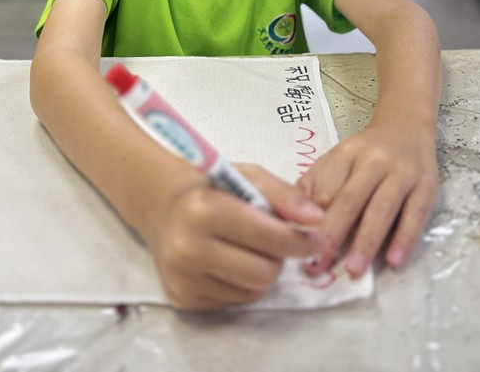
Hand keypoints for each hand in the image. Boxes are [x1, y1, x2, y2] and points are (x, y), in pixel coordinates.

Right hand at [138, 164, 326, 311]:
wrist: (163, 209)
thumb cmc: (211, 190)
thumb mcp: (247, 177)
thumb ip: (284, 194)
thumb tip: (316, 218)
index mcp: (204, 209)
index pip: (268, 237)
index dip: (299, 240)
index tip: (314, 239)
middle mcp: (187, 247)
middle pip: (264, 272)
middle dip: (280, 258)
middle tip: (279, 244)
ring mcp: (182, 278)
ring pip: (253, 292)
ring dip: (263, 272)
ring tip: (251, 250)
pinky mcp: (182, 299)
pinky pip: (234, 303)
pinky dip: (243, 285)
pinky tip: (231, 263)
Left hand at [298, 119, 436, 277]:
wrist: (407, 126)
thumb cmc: (367, 151)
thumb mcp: (337, 158)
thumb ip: (315, 182)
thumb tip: (291, 215)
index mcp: (346, 154)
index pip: (326, 189)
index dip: (312, 220)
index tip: (301, 246)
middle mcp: (374, 161)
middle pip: (350, 200)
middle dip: (333, 235)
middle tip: (320, 265)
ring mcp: (402, 172)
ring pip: (381, 209)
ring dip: (366, 242)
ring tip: (354, 270)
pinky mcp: (427, 185)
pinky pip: (415, 214)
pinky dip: (404, 239)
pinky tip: (393, 261)